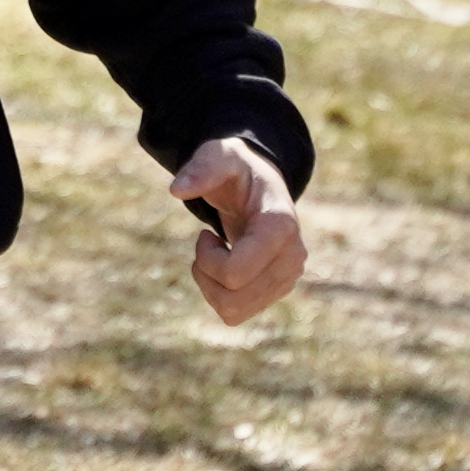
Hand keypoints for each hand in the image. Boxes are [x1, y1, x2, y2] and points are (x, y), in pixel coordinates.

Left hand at [175, 136, 304, 324]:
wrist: (260, 184)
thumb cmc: (237, 169)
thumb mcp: (219, 156)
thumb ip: (201, 168)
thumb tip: (176, 190)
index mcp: (280, 227)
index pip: (234, 274)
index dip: (206, 260)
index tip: (204, 232)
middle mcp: (293, 257)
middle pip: (232, 298)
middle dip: (206, 274)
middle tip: (206, 244)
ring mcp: (289, 277)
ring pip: (233, 312)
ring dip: (211, 287)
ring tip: (215, 255)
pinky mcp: (279, 290)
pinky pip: (237, 314)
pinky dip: (220, 296)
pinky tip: (225, 269)